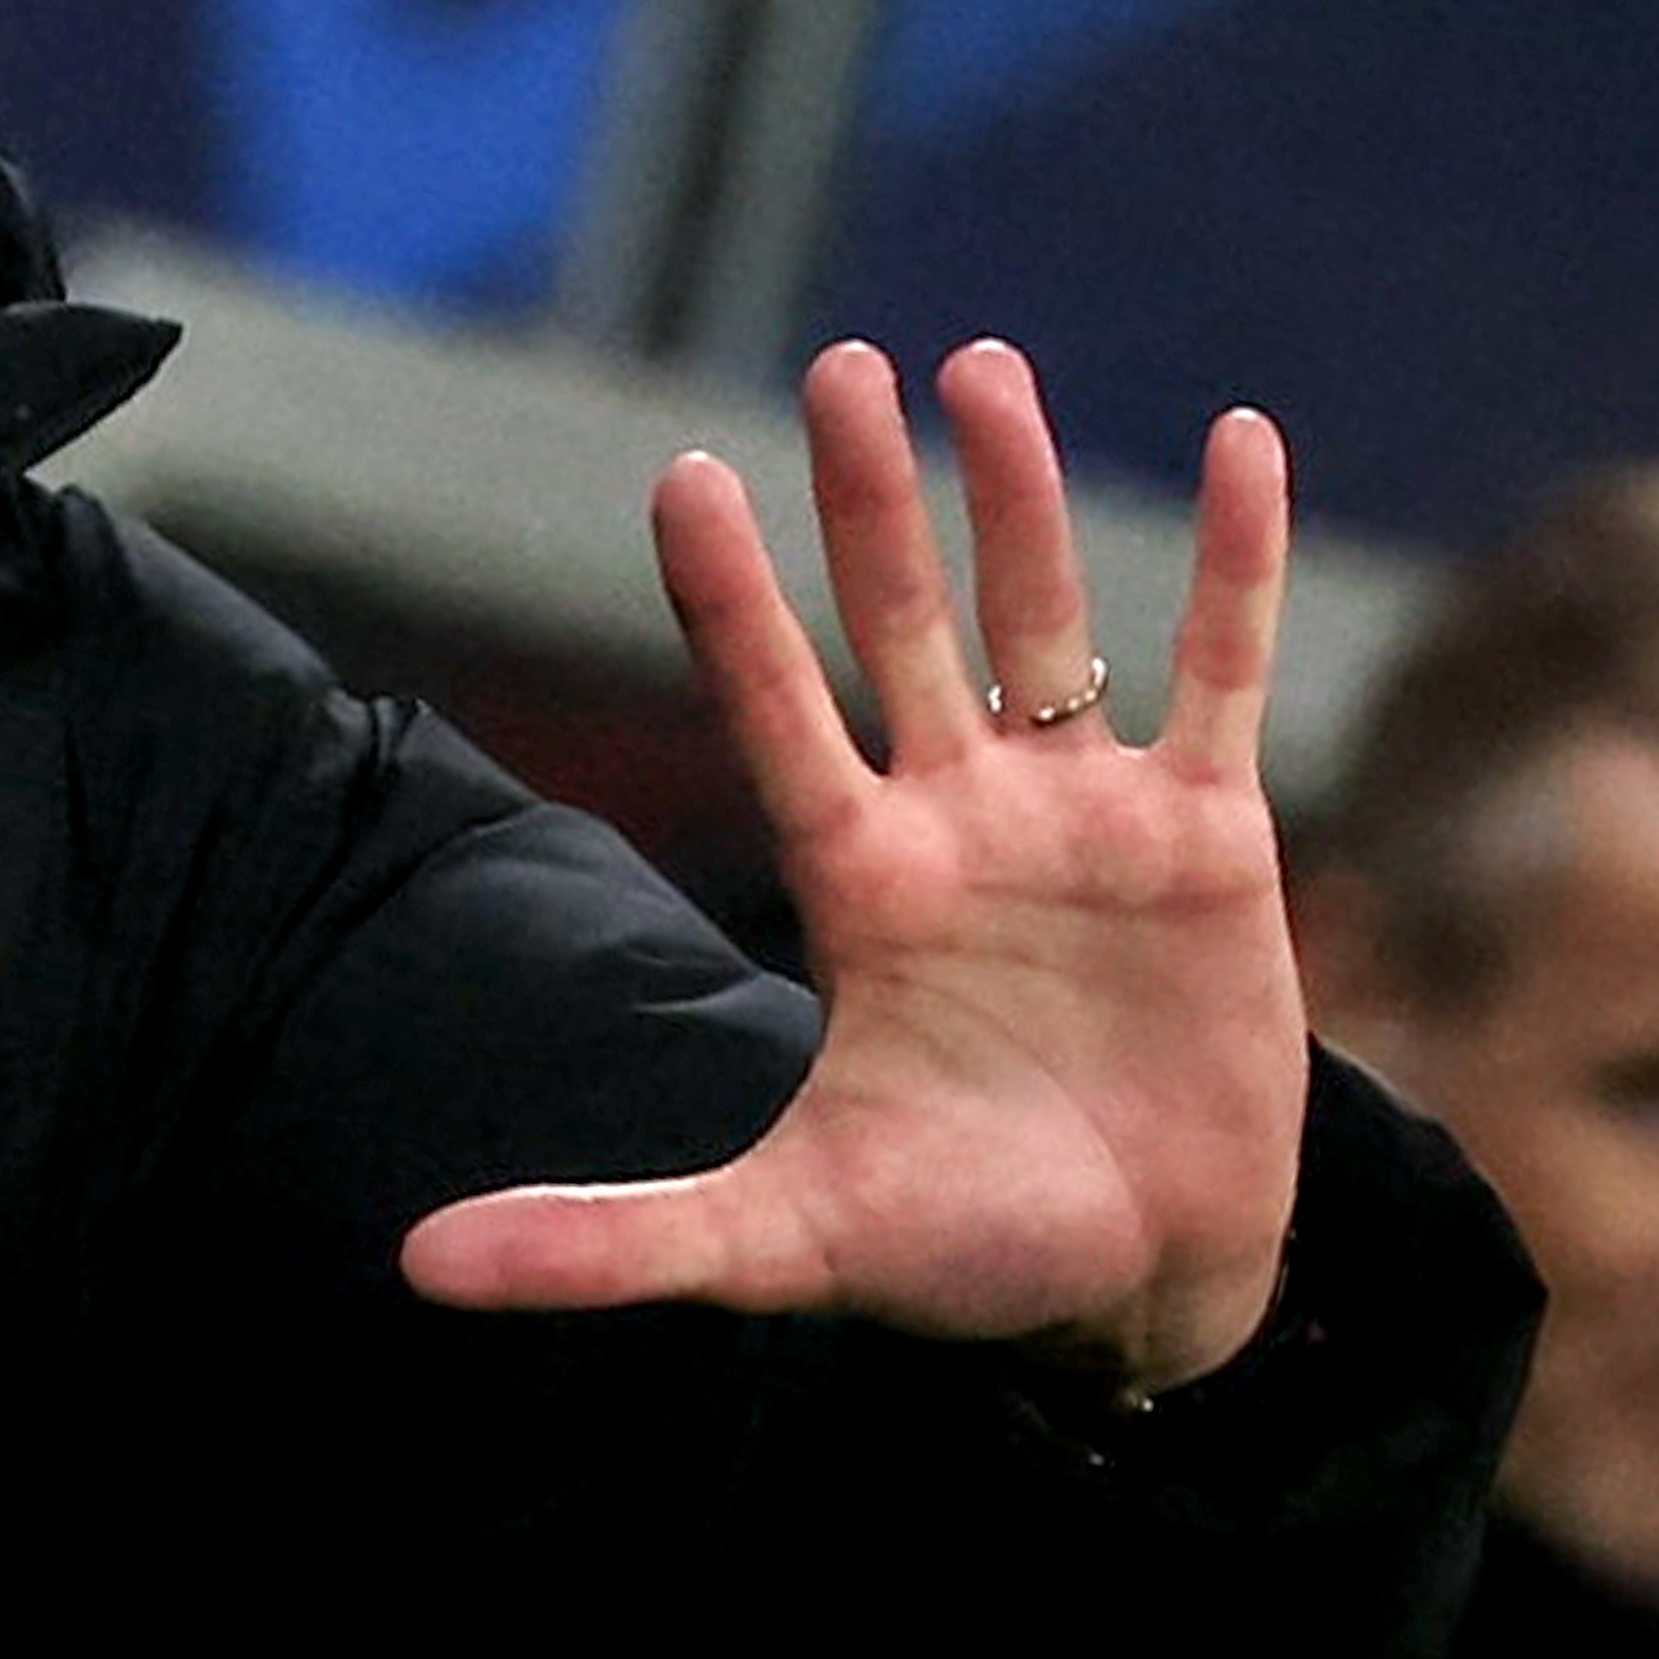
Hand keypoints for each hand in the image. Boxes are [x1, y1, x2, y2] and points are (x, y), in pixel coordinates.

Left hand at [400, 338, 1300, 1393]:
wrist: (1137, 1294)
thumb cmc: (955, 1253)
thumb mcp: (773, 1242)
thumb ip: (606, 1244)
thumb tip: (412, 1269)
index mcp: (857, 884)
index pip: (777, 709)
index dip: (734, 602)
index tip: (682, 476)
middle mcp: (960, 821)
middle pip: (903, 626)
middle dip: (870, 501)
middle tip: (839, 365)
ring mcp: (1083, 819)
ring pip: (1046, 620)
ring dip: (1018, 495)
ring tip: (979, 367)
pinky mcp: (1210, 842)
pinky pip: (1222, 672)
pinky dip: (1236, 560)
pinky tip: (1246, 440)